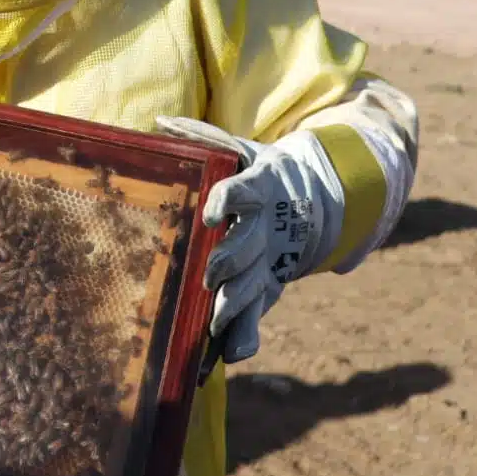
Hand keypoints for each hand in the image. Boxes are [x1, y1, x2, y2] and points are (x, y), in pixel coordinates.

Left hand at [156, 116, 343, 364]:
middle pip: (247, 245)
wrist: (317, 196)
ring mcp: (270, 258)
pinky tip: (231, 354)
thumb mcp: (239, 150)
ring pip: (255, 282)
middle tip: (208, 277)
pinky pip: (259, 311)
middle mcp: (266, 225)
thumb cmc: (257, 173)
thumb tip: (159, 121)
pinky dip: (246, 335)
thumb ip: (201, 138)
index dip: (227, 201)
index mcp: (257, 187)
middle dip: (229, 262)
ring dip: (235, 303)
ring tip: (214, 323)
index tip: (211, 213)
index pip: (240, 191)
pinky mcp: (272, 282)